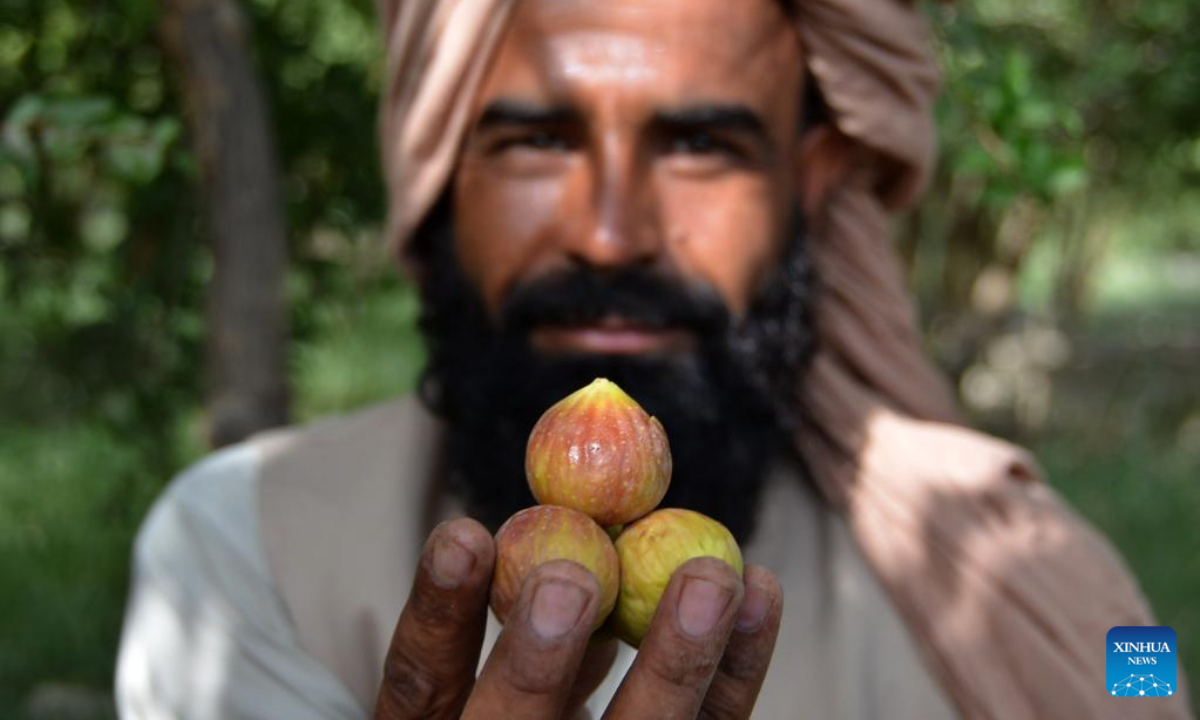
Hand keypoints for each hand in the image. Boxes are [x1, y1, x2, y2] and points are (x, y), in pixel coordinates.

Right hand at [374, 517, 782, 719]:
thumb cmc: (524, 704)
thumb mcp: (489, 671)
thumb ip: (516, 605)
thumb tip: (570, 516)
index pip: (423, 679)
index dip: (440, 612)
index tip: (465, 533)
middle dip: (541, 660)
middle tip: (571, 580)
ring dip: (676, 660)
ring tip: (709, 578)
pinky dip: (737, 666)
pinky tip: (758, 591)